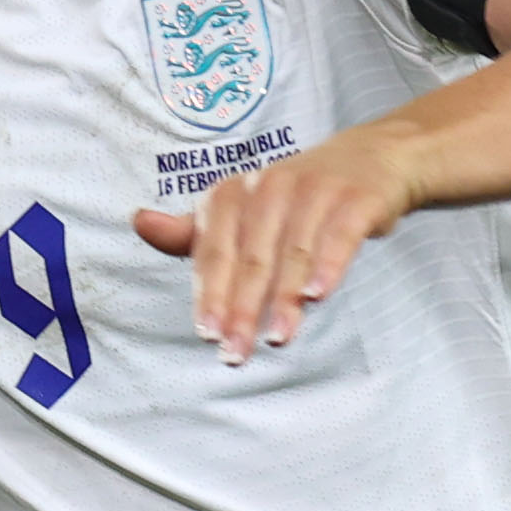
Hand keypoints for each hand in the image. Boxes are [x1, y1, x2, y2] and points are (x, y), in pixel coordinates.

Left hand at [134, 135, 417, 367]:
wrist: (371, 158)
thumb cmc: (296, 198)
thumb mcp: (241, 211)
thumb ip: (194, 232)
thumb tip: (139, 222)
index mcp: (234, 193)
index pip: (216, 250)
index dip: (211, 293)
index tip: (208, 334)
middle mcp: (270, 186)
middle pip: (251, 256)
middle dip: (242, 307)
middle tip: (237, 352)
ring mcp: (315, 189)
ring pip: (293, 250)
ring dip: (284, 296)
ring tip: (278, 336)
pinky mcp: (356, 198)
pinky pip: (339, 233)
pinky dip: (328, 263)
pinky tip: (319, 294)